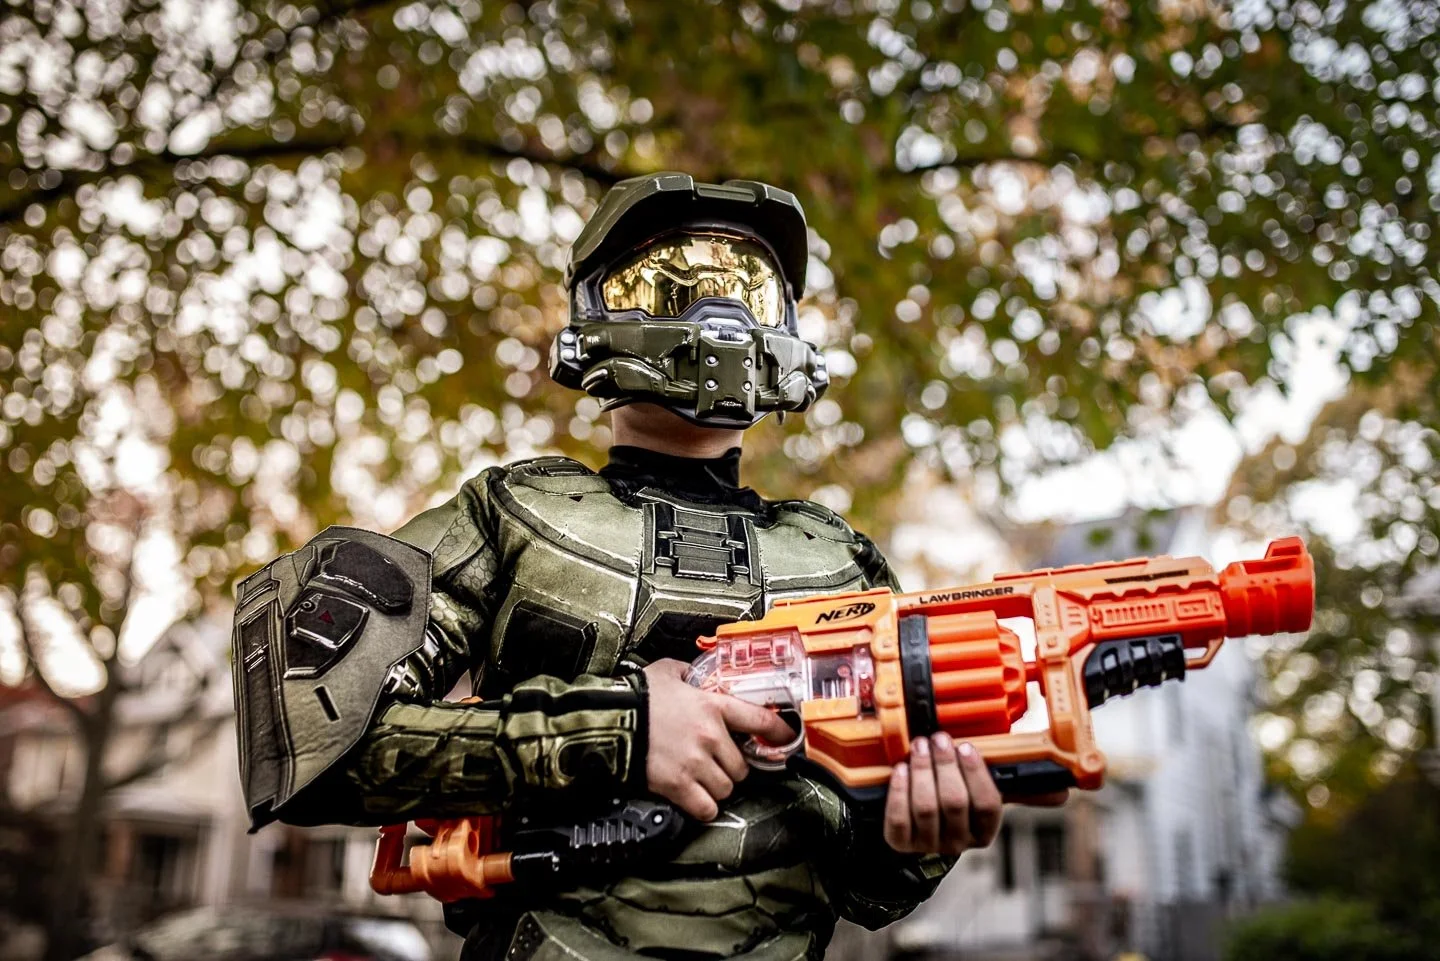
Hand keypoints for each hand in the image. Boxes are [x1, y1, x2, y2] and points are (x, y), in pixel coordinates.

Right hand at [642, 658, 795, 821]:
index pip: (760, 720)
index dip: (779, 732)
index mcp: (712, 706)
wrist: (609, 720)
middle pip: (742, 766)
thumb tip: (692, 675)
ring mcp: (695, 763)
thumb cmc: (637, 696)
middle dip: (731, 767)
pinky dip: (704, 807)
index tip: (786, 739)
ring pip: (726, 788)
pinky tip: (695, 799)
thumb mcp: (667, 672)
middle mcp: (710, 736)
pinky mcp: (678, 785)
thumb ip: (687, 674)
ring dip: (717, 787)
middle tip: (717, 763)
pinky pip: (706, 808)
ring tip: (702, 780)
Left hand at [883, 734, 1003, 854]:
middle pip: (954, 802)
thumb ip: (969, 772)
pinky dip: (899, 790)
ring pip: (925, 807)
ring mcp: (929, 844)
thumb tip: (962, 742)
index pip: (987, 805)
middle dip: (945, 765)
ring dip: (922, 770)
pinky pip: (899, 818)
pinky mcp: (902, 842)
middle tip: (939, 740)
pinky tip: (901, 768)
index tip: (965, 747)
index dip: (976, 773)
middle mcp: (958, 842)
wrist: (916, 828)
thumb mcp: (967, 790)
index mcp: (982, 830)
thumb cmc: (946, 799)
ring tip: (920, 746)